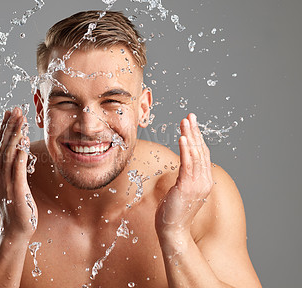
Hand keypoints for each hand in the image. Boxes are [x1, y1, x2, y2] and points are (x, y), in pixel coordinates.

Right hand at [0, 107, 37, 239]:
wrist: (16, 231)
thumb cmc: (17, 207)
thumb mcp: (13, 184)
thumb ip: (14, 169)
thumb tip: (20, 151)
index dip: (4, 128)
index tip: (10, 112)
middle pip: (2, 145)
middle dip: (9, 126)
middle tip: (16, 109)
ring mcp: (4, 183)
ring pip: (8, 153)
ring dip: (14, 135)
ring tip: (20, 119)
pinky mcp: (15, 190)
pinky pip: (16, 168)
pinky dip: (19, 153)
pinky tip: (24, 141)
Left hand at [155, 113, 212, 238]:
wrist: (173, 230)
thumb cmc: (173, 211)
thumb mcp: (181, 191)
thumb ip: (185, 178)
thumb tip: (182, 168)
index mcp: (204, 181)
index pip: (202, 155)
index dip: (197, 138)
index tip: (192, 124)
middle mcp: (204, 181)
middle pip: (200, 151)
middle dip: (195, 131)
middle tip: (190, 115)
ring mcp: (197, 184)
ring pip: (195, 154)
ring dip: (190, 135)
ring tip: (185, 121)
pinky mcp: (187, 186)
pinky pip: (187, 163)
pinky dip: (185, 148)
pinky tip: (182, 137)